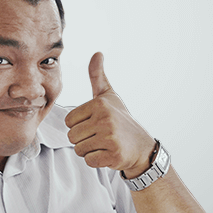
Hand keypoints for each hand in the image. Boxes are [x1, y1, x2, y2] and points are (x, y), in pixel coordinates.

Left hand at [65, 52, 155, 178]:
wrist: (142, 146)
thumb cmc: (120, 118)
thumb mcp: (109, 95)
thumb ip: (97, 75)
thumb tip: (97, 53)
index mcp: (99, 104)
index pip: (69, 120)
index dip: (79, 124)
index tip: (95, 123)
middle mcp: (105, 119)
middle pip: (72, 136)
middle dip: (82, 139)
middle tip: (100, 135)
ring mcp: (110, 138)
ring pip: (79, 149)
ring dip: (89, 150)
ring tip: (104, 143)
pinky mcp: (114, 155)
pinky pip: (89, 160)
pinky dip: (96, 160)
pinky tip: (109, 153)